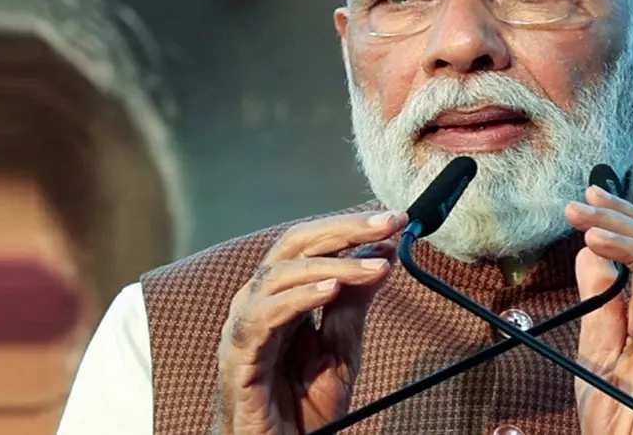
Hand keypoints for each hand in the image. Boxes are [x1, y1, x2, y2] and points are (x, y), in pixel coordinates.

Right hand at [214, 210, 406, 434]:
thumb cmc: (302, 412)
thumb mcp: (341, 351)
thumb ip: (353, 304)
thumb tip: (382, 256)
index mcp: (280, 297)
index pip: (312, 245)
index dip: (351, 228)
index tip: (394, 220)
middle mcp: (258, 304)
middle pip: (293, 245)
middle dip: (343, 229)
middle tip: (387, 223)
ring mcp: (243, 329)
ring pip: (279, 274)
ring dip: (332, 264)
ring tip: (374, 265)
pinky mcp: (238, 359)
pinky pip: (263, 317)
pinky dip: (299, 298)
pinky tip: (331, 288)